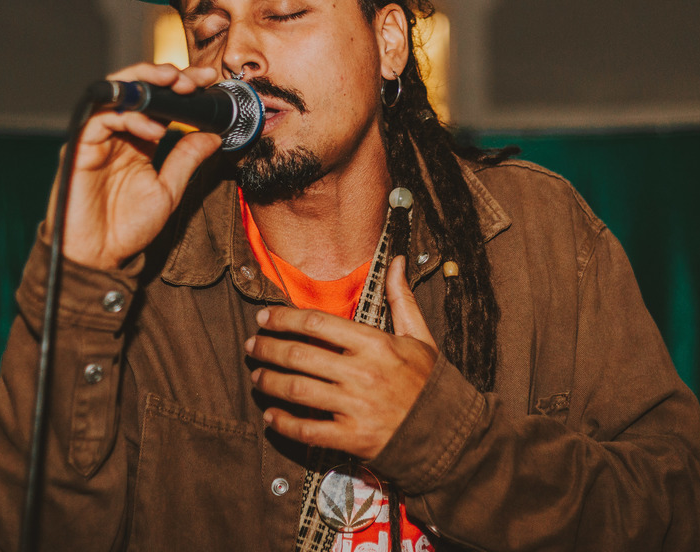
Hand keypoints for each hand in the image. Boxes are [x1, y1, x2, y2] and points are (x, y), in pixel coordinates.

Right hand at [47, 63, 224, 269]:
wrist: (99, 256)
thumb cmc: (127, 227)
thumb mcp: (169, 190)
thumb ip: (187, 160)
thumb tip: (214, 134)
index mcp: (138, 140)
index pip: (160, 102)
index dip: (182, 86)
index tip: (208, 80)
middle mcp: (117, 133)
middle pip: (135, 88)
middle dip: (163, 75)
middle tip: (191, 78)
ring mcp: (97, 138)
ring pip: (115, 93)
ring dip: (146, 85)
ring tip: (174, 88)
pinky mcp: (79, 147)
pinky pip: (100, 119)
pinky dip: (128, 117)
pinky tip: (153, 128)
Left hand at [243, 256, 438, 458]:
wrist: (448, 433)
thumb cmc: (429, 382)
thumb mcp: (419, 336)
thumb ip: (401, 298)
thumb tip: (397, 261)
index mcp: (376, 345)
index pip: (318, 324)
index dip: (285, 318)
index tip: (265, 317)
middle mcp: (362, 373)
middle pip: (300, 355)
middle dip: (268, 349)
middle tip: (252, 346)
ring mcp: (355, 407)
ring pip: (298, 391)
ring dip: (270, 382)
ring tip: (256, 377)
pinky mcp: (352, 438)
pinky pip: (308, 430)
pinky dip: (284, 424)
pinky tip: (271, 416)